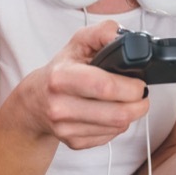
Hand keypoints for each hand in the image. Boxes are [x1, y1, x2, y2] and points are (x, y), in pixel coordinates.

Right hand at [17, 20, 149, 149]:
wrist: (34, 101)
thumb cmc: (60, 70)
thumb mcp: (78, 43)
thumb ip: (103, 32)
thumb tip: (125, 38)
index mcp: (61, 77)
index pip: (104, 87)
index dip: (130, 87)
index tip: (139, 83)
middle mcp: (60, 106)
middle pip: (117, 114)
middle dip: (139, 104)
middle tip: (141, 94)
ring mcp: (66, 128)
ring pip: (117, 127)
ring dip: (130, 114)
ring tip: (126, 101)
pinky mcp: (73, 142)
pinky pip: (109, 137)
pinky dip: (117, 125)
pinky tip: (110, 112)